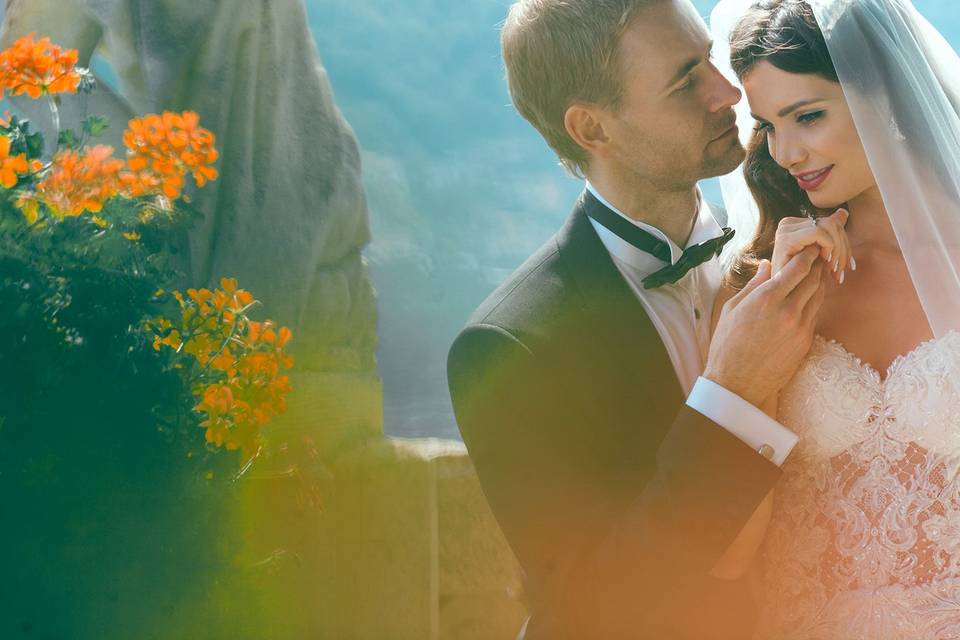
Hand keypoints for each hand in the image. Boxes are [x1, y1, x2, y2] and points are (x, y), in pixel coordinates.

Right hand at [704, 245, 825, 407]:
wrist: (738, 382)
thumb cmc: (728, 345)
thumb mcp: (732, 309)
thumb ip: (753, 284)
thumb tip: (767, 265)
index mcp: (766, 298)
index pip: (798, 268)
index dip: (807, 255)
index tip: (810, 247)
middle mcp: (787, 310)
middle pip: (814, 279)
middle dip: (817, 265)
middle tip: (817, 256)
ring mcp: (800, 326)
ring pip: (818, 296)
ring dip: (819, 282)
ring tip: (815, 274)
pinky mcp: (806, 341)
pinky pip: (815, 314)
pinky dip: (813, 302)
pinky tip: (808, 298)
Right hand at [772, 209, 852, 283]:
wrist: (771, 302)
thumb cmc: (796, 285)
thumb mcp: (816, 258)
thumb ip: (829, 235)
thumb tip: (843, 212)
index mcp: (793, 226)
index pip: (831, 222)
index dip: (844, 244)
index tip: (846, 267)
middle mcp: (787, 224)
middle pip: (832, 223)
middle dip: (843, 248)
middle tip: (841, 272)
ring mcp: (785, 230)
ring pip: (829, 226)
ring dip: (838, 251)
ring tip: (833, 272)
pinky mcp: (785, 239)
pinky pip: (819, 233)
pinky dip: (829, 248)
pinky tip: (825, 266)